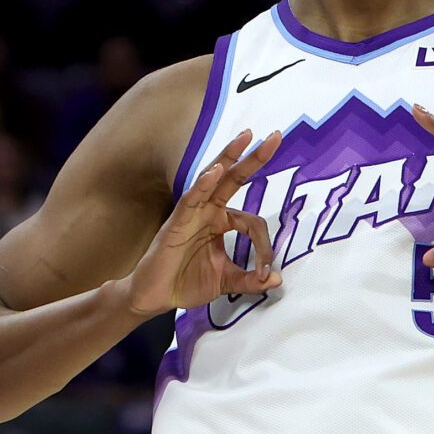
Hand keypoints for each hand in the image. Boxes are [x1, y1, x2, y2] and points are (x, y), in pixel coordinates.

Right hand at [125, 128, 283, 314]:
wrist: (156, 297)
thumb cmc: (186, 282)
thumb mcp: (226, 282)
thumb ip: (251, 280)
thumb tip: (277, 279)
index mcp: (221, 222)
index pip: (252, 222)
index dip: (264, 246)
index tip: (265, 270)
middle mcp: (208, 212)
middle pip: (234, 178)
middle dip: (254, 158)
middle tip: (276, 136)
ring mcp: (192, 214)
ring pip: (212, 179)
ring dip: (229, 156)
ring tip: (246, 136)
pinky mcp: (176, 223)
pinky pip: (191, 199)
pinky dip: (202, 185)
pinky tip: (215, 172)